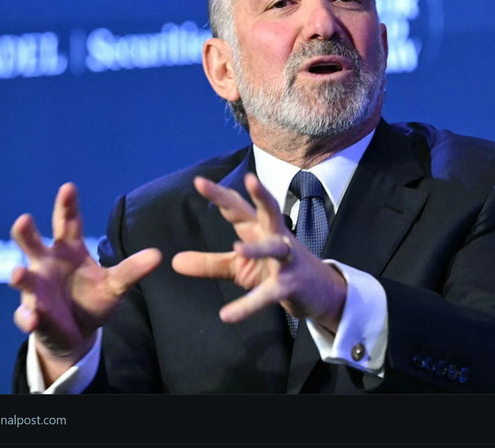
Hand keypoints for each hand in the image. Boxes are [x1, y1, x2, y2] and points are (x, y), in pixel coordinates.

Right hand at [9, 182, 161, 382]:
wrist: (79, 333)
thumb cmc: (95, 298)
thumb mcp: (116, 284)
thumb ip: (132, 270)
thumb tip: (158, 254)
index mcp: (70, 249)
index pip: (68, 222)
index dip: (67, 205)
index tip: (68, 187)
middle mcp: (48, 264)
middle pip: (33, 243)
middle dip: (26, 232)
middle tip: (25, 219)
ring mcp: (36, 290)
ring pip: (24, 278)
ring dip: (20, 276)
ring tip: (19, 274)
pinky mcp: (32, 316)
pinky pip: (26, 316)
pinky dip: (28, 318)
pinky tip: (33, 320)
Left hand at [171, 173, 345, 332]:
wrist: (319, 292)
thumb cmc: (276, 270)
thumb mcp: (239, 266)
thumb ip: (208, 262)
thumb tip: (175, 261)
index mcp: (258, 229)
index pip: (238, 207)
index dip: (220, 195)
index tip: (199, 181)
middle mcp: (274, 237)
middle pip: (268, 211)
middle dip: (259, 194)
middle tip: (249, 179)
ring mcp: (286, 261)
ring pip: (274, 248)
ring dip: (258, 248)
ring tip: (237, 248)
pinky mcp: (289, 286)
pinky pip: (269, 294)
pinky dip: (248, 305)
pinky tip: (227, 315)